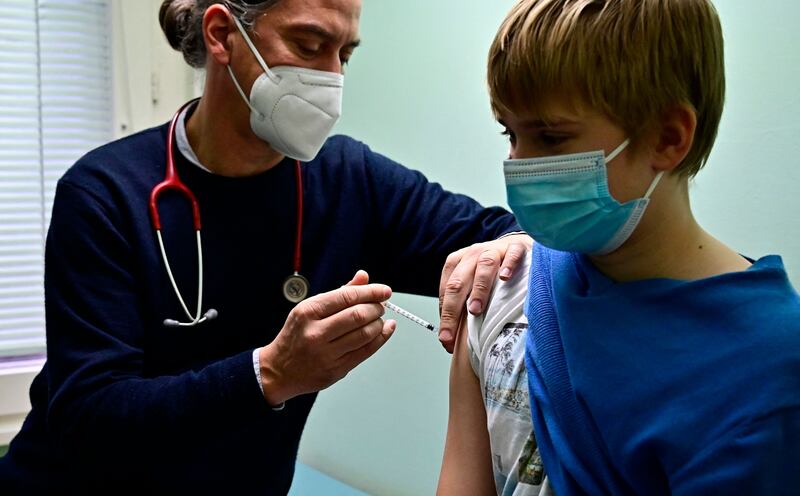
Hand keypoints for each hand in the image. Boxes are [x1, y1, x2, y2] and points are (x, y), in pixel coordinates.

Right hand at [259, 271, 396, 404]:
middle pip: (358, 315)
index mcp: (308, 312)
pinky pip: (366, 352)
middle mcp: (316, 333)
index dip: (371, 292)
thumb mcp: (310, 308)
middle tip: (381, 305)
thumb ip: (339, 293)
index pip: (346, 296)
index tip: (384, 291)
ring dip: (379, 324)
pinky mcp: (336, 370)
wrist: (278, 370)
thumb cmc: (296, 336)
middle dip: (376, 308)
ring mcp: (326, 354)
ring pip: (365, 334)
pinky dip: (380, 339)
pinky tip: (385, 330)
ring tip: (379, 319)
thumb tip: (363, 277)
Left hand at [438, 234, 530, 352]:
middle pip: (458, 282)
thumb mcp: (473, 282)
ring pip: (483, 267)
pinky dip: (508, 265)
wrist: (516, 246)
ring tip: (476, 310)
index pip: (446, 291)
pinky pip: (511, 255)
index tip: (446, 338)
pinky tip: (506, 278)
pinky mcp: (516, 248)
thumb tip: (454, 335)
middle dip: (452, 310)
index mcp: (458, 263)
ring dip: (478, 289)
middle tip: (452, 334)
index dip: (444, 317)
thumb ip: (463, 302)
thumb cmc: (493, 270)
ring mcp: (494, 250)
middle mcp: (473, 255)